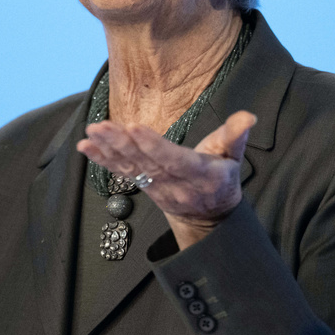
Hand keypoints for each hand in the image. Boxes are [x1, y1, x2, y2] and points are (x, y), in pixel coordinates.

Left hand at [77, 110, 256, 248]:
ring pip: (130, 168)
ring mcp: (156, 187)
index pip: (174, 160)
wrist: (208, 217)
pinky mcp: (143, 186)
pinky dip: (102, 159)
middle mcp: (174, 183)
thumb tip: (248, 117)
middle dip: (121, 143)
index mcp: (199, 174)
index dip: (154, 146)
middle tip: (101, 126)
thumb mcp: (234, 159)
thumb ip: (236, 136)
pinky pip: (120, 173)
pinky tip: (86, 147)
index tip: (135, 128)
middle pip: (146, 163)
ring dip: (108, 150)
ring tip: (91, 133)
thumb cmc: (221, 180)